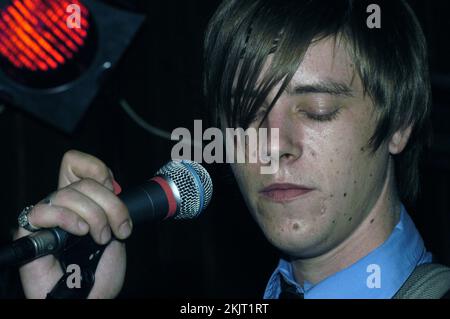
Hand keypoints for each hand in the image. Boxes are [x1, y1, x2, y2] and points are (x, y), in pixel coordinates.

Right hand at [15, 150, 131, 298]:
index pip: (75, 164)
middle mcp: (63, 206)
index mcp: (82, 201)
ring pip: (70, 194)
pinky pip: (43, 210)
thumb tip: (111, 183)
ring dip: (95, 217)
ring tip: (100, 238)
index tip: (113, 187)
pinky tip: (79, 233)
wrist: (89, 298)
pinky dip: (68, 219)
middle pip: (84, 181)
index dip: (95, 168)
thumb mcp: (118, 232)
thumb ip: (112, 206)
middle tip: (118, 229)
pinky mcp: (28, 231)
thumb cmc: (101, 273)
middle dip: (111, 205)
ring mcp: (47, 217)